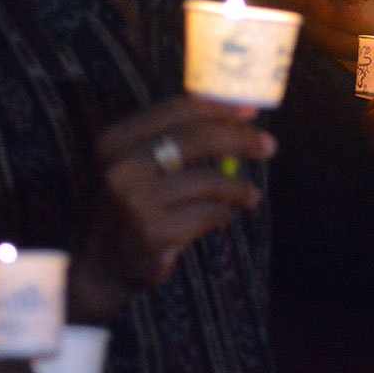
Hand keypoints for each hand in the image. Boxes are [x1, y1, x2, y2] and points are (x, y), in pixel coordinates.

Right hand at [73, 96, 276, 320]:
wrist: (105, 263)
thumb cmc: (134, 202)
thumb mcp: (139, 162)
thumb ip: (175, 135)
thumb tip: (236, 111)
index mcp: (116, 140)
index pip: (178, 111)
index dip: (220, 109)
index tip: (252, 112)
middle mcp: (122, 167)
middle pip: (197, 139)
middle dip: (241, 140)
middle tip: (269, 146)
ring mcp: (136, 202)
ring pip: (210, 181)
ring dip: (238, 188)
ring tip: (249, 196)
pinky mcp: (155, 233)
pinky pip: (209, 214)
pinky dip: (223, 215)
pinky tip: (221, 218)